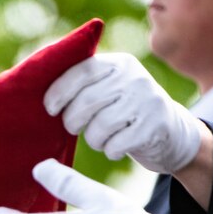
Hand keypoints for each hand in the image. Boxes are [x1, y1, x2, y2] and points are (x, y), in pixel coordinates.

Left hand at [45, 52, 204, 173]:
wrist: (175, 134)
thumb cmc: (127, 112)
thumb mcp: (111, 88)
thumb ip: (85, 84)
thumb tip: (37, 87)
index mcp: (120, 64)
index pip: (82, 71)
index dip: (60, 91)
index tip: (49, 109)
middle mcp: (135, 78)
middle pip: (87, 100)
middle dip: (72, 120)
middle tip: (72, 127)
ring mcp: (148, 101)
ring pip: (100, 125)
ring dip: (93, 139)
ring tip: (99, 138)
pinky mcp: (155, 127)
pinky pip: (116, 144)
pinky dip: (110, 150)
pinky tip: (115, 148)